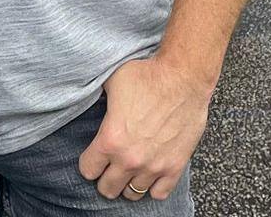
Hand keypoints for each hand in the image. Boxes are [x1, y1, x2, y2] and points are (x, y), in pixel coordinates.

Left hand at [77, 56, 213, 201]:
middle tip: (111, 166)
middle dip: (106, 177)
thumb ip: (97, 97)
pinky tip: (151, 173)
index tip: (95, 156)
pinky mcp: (175, 166)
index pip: (88, 170)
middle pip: (107, 188)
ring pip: (132, 194)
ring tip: (131, 169)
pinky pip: (159, 193)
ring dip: (129, 182)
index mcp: (110, 140)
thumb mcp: (110, 82)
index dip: (89, 162)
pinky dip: (154, 186)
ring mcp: (153, 166)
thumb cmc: (148, 75)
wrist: (183, 77)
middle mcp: (129, 159)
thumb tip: (87, 93)